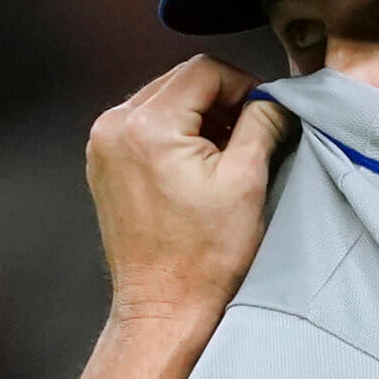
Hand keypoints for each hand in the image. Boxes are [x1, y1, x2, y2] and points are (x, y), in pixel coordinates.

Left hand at [85, 55, 295, 325]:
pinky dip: (175, 133)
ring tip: (225, 153)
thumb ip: (262, 124)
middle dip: (221, 100)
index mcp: (148, 127)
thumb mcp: (246, 182)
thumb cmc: (203, 259)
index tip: (265, 110)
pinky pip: (144, 126)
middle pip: (180, 81)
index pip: (204, 70)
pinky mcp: (104, 165)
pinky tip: (199, 165)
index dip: (244, 84)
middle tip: (251, 132)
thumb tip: (274, 99)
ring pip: (162, 100)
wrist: (164, 308)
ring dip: (199, 116)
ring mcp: (103, 147)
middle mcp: (115, 128)